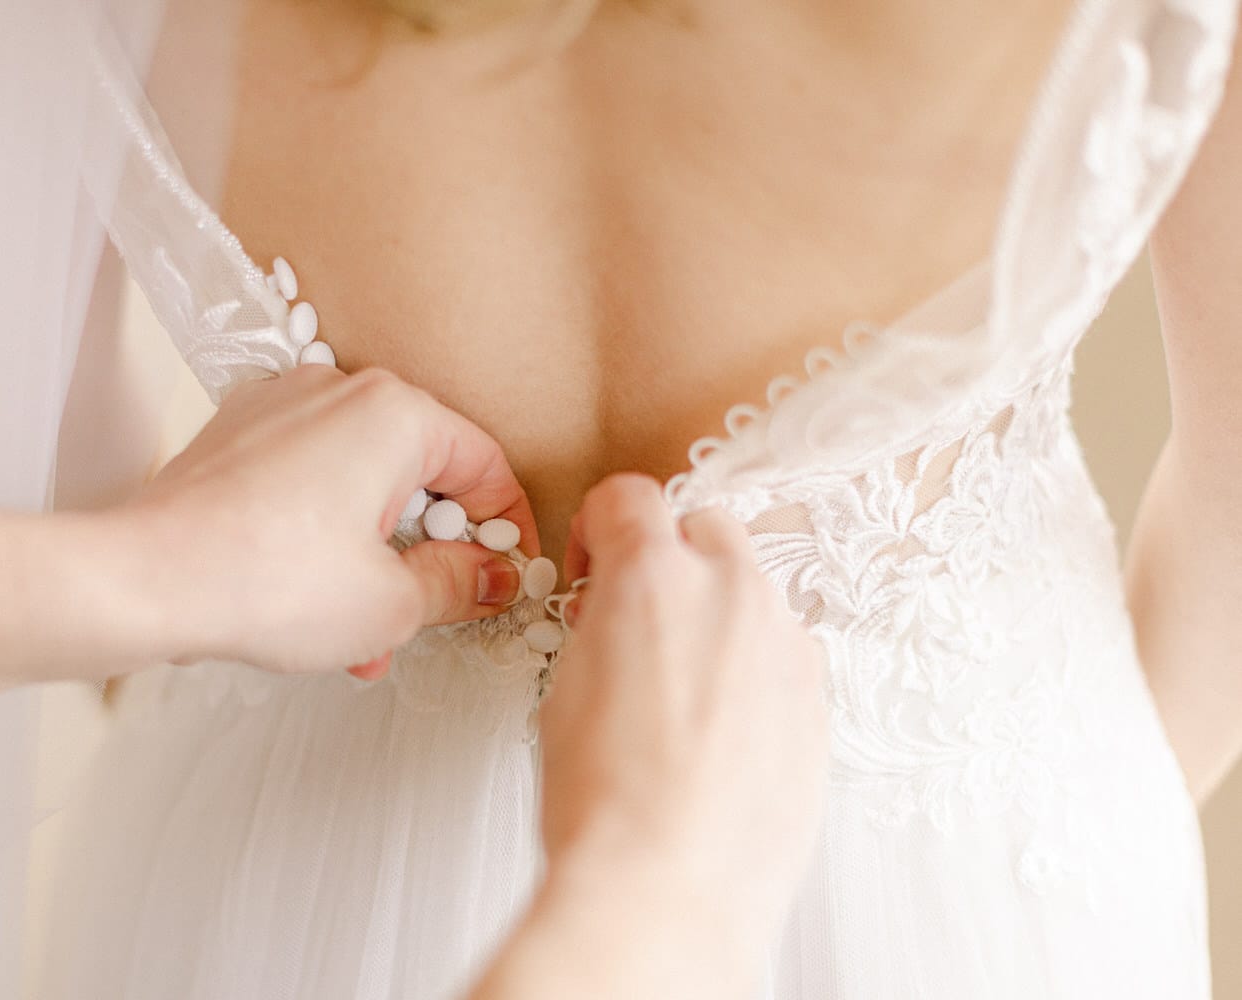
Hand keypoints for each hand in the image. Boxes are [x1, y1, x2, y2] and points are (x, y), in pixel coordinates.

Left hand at [112, 365, 537, 675]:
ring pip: (363, 483)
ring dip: (377, 555)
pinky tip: (317, 601)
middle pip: (421, 474)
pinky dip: (327, 535)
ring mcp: (283, 407)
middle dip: (430, 553)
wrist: (144, 579)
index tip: (506, 575)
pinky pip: (312, 481)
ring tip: (365, 632)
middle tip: (433, 610)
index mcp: (394, 413)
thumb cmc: (258, 578)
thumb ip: (460, 585)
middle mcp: (339, 391)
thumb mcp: (391, 603)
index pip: (484, 465)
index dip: (506, 530)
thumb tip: (491, 577)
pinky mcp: (242, 435)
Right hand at [540, 474, 827, 974]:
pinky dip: (754, 670)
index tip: (596, 563)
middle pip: (705, 529)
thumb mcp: (566, 687)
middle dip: (670, 559)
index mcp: (652, 577)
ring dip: (717, 616)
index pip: (630, 497)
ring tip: (682, 689)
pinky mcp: (817, 697)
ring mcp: (784, 643)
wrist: (669, 886)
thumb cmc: (607, 804)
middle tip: (640, 617)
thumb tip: (615, 617)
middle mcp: (729, 592)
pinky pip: (782, 655)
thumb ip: (602, 624)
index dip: (602, 527)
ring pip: (752, 593)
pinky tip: (720, 729)